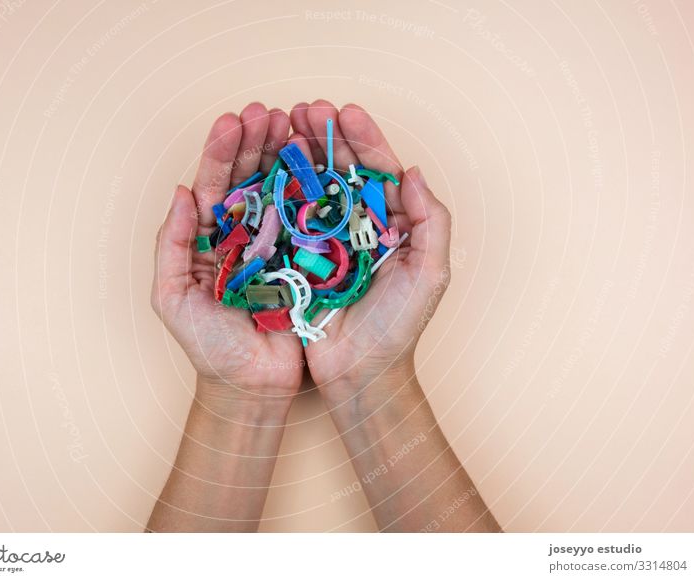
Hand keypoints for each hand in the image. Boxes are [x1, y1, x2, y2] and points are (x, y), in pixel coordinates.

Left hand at [151, 103, 303, 407]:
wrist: (251, 385)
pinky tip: (319, 163)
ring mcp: (275, 245)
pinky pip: (309, 220)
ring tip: (295, 124)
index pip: (213, 184)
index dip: (221, 151)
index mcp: (207, 238)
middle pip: (248, 178)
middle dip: (256, 143)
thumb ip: (171, 245)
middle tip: (270, 112)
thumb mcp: (172, 298)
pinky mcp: (304, 260)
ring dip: (285, 156)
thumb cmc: (207, 346)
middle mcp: (241, 235)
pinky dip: (313, 191)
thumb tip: (182, 191)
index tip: (235, 120)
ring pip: (280, 191)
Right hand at [289, 100, 451, 394]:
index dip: (364, 140)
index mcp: (392, 225)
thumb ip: (430, 223)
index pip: (378, 172)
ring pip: (310, 189)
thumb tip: (412, 173)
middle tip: (304, 109)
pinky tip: (263, 169)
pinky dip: (275, 193)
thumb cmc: (399, 329)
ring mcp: (325, 242)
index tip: (345, 112)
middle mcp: (357, 227)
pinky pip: (285, 220)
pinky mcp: (297, 260)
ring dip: (298, 156)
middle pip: (340, 171)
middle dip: (324, 137)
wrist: (361, 375)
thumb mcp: (429, 275)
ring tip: (281, 127)